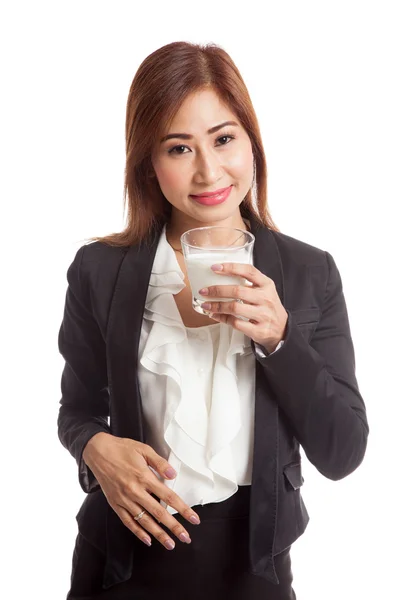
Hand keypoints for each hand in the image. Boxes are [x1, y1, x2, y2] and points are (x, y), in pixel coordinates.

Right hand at [82, 433, 200, 549]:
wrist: (98, 452)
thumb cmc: (122, 449)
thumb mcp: (144, 449)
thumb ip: (160, 463)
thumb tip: (173, 474)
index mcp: (144, 477)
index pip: (168, 497)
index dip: (182, 509)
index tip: (193, 519)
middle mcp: (135, 491)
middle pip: (159, 513)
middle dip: (174, 527)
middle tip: (186, 537)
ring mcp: (124, 499)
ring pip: (144, 521)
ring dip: (159, 534)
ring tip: (170, 544)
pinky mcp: (115, 504)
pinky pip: (128, 522)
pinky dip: (138, 532)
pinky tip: (148, 540)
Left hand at [198, 262, 287, 352]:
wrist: (282, 330)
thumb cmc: (267, 307)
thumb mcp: (264, 291)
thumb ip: (247, 283)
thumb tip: (219, 277)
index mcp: (266, 285)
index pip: (248, 271)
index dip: (231, 268)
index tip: (215, 267)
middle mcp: (266, 298)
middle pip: (238, 291)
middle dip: (217, 290)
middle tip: (204, 291)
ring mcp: (263, 315)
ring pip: (235, 308)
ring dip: (217, 306)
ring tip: (206, 305)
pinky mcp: (258, 330)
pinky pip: (236, 323)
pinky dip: (222, 319)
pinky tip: (215, 316)